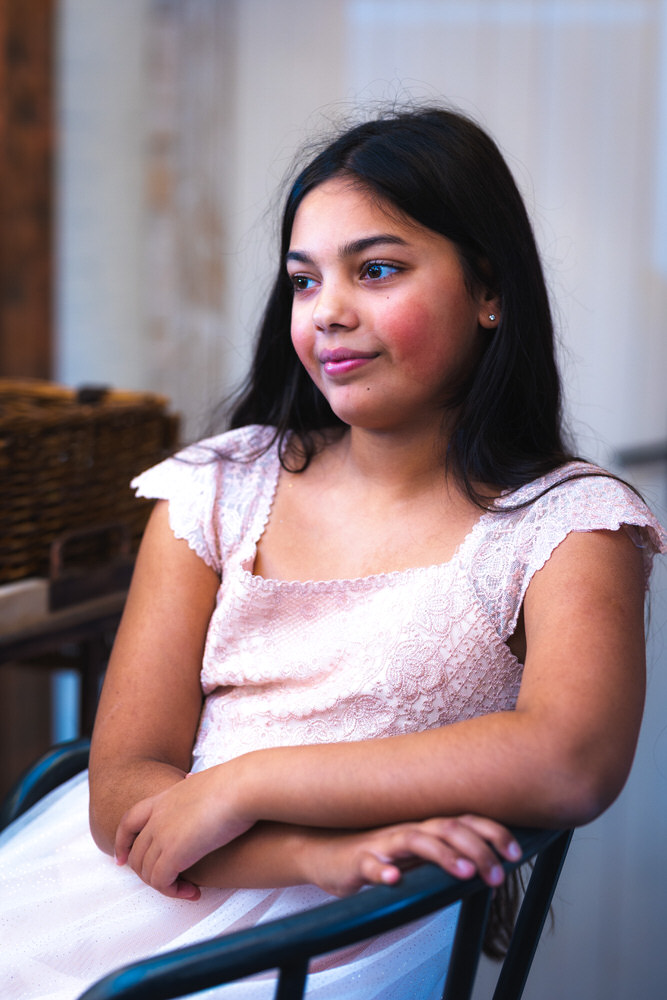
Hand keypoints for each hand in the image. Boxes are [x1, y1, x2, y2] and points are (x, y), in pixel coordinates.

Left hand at [114, 767, 253, 899]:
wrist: (241, 788)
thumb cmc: (234, 783)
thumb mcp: (204, 779)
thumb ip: (192, 784)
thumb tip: (189, 779)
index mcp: (163, 798)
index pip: (128, 822)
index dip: (122, 843)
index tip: (122, 860)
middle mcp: (157, 817)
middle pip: (136, 854)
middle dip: (148, 873)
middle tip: (171, 882)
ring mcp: (162, 835)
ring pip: (147, 872)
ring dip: (165, 886)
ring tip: (188, 889)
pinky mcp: (173, 853)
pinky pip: (161, 882)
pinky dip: (174, 892)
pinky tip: (193, 892)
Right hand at [303, 815, 522, 897]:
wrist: (323, 852)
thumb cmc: (376, 854)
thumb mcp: (416, 855)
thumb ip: (444, 855)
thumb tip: (486, 864)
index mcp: (425, 827)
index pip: (465, 821)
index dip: (492, 833)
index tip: (515, 854)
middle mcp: (408, 829)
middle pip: (448, 828)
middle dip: (477, 850)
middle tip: (497, 875)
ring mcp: (382, 843)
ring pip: (416, 840)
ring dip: (443, 855)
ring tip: (464, 873)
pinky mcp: (357, 862)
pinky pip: (370, 864)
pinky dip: (382, 872)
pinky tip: (394, 880)